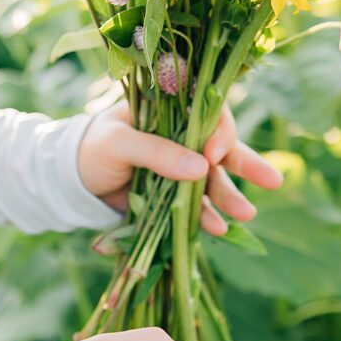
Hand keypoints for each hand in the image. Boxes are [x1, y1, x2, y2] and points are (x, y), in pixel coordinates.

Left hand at [77, 102, 282, 235]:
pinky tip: (219, 229)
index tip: (215, 155)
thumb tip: (200, 167)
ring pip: (213, 179)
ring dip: (230, 196)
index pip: (206, 112)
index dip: (219, 131)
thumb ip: (156, 152)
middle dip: (246, 164)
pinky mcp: (171, 195)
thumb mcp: (118, 145)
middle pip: (221, 146)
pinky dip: (207, 217)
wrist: (67, 181)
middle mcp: (179, 136)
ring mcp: (177, 166)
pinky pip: (196, 205)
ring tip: (246, 214)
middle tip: (272, 182)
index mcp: (167, 111)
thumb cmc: (89, 149)